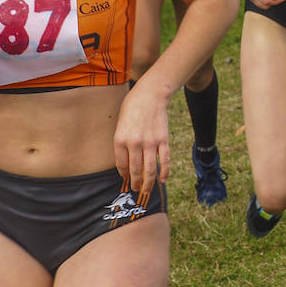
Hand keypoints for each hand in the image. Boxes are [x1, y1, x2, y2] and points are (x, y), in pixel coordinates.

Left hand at [113, 82, 169, 204]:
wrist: (149, 95)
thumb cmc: (132, 109)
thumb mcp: (121, 125)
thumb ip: (123, 144)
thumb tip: (127, 164)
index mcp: (121, 139)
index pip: (122, 165)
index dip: (124, 175)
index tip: (127, 179)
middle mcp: (135, 143)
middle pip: (135, 170)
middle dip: (135, 183)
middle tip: (136, 190)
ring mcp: (150, 142)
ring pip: (150, 169)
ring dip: (148, 183)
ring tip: (146, 191)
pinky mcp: (163, 140)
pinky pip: (165, 160)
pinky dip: (165, 172)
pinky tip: (163, 179)